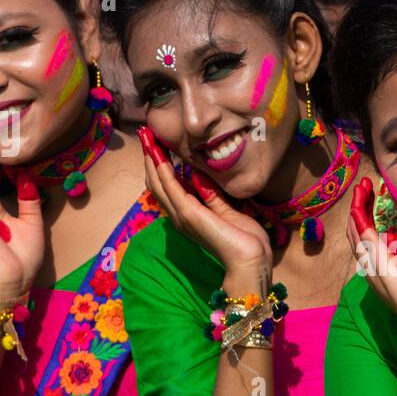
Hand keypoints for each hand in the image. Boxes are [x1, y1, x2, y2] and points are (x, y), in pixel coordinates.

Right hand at [139, 127, 272, 281]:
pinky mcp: (188, 213)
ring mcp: (181, 216)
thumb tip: (199, 177)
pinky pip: (169, 186)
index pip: (167, 187)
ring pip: (158, 182)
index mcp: (188, 217)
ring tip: (147, 138)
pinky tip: (158, 153)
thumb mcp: (228, 211)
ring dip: (151, 159)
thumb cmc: (245, 240)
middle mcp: (179, 216)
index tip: (158, 145)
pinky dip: (162, 168)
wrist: (251, 259)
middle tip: (146, 135)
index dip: (160, 166)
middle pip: (157, 183)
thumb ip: (213, 196)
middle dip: (151, 158)